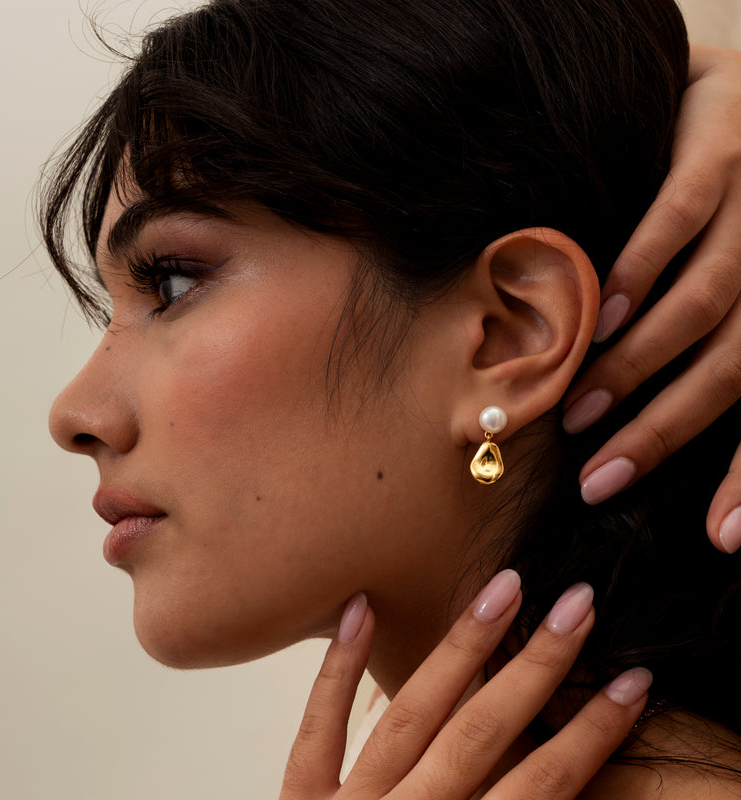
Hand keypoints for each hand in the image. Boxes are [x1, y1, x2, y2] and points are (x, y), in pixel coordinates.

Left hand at [280, 572, 650, 799]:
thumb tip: (554, 777)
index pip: (541, 788)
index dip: (591, 736)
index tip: (631, 683)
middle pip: (482, 735)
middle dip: (536, 667)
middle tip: (578, 604)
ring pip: (412, 715)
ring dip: (462, 649)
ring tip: (503, 590)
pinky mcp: (298, 799)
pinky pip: (316, 728)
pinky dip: (337, 668)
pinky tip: (360, 606)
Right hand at [561, 44, 740, 553]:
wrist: (729, 79)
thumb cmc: (719, 194)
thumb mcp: (719, 272)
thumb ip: (688, 350)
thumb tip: (641, 424)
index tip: (715, 537)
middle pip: (737, 363)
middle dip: (665, 429)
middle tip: (598, 474)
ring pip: (710, 297)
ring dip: (639, 360)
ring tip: (581, 405)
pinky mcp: (729, 132)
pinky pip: (686, 210)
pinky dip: (642, 265)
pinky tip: (601, 305)